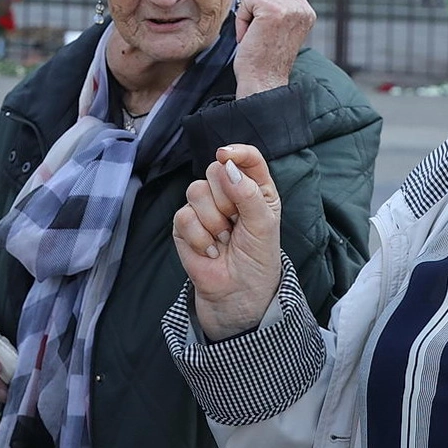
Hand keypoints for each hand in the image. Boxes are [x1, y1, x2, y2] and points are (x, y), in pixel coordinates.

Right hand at [172, 144, 283, 341]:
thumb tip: (227, 166)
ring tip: (224, 240)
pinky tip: (211, 250)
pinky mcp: (184, 225)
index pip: (246, 158)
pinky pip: (184, 216)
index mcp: (254, 188)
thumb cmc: (257, 258)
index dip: (236, 152)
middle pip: (216, 170)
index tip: (225, 155)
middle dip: (226, 199)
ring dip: (213, 222)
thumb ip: (248, 193)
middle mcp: (228, 193)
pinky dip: (199, 237)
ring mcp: (204, 208)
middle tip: (236, 224)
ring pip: (197, 190)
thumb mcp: (264, 224)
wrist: (238, 294)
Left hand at [234, 0, 315, 97]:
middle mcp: (302, 8)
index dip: (268, 1)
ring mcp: (289, 8)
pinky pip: (247, 1)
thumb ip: (283, 6)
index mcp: (307, 12)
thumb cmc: (265, 59)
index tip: (268, 28)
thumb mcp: (281, 28)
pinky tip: (250, 37)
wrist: (262, 81)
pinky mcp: (272, 11)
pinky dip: (242, 19)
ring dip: (248, 15)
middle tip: (260, 35)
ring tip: (256, 37)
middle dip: (256, 10)